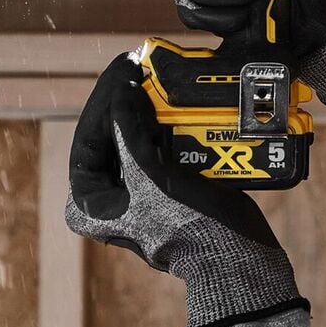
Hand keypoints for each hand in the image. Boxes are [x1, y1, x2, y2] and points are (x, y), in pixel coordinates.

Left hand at [64, 55, 306, 326]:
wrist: (238, 259)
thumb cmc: (189, 226)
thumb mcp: (150, 174)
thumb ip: (128, 128)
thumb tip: (121, 87)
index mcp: (88, 203)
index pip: (87, 136)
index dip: (105, 98)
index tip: (124, 67)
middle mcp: (106, 200)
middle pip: (110, 136)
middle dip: (127, 102)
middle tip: (143, 68)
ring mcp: (136, 196)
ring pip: (135, 139)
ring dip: (148, 110)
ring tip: (160, 79)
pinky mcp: (164, 191)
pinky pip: (159, 148)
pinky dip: (168, 126)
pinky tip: (178, 103)